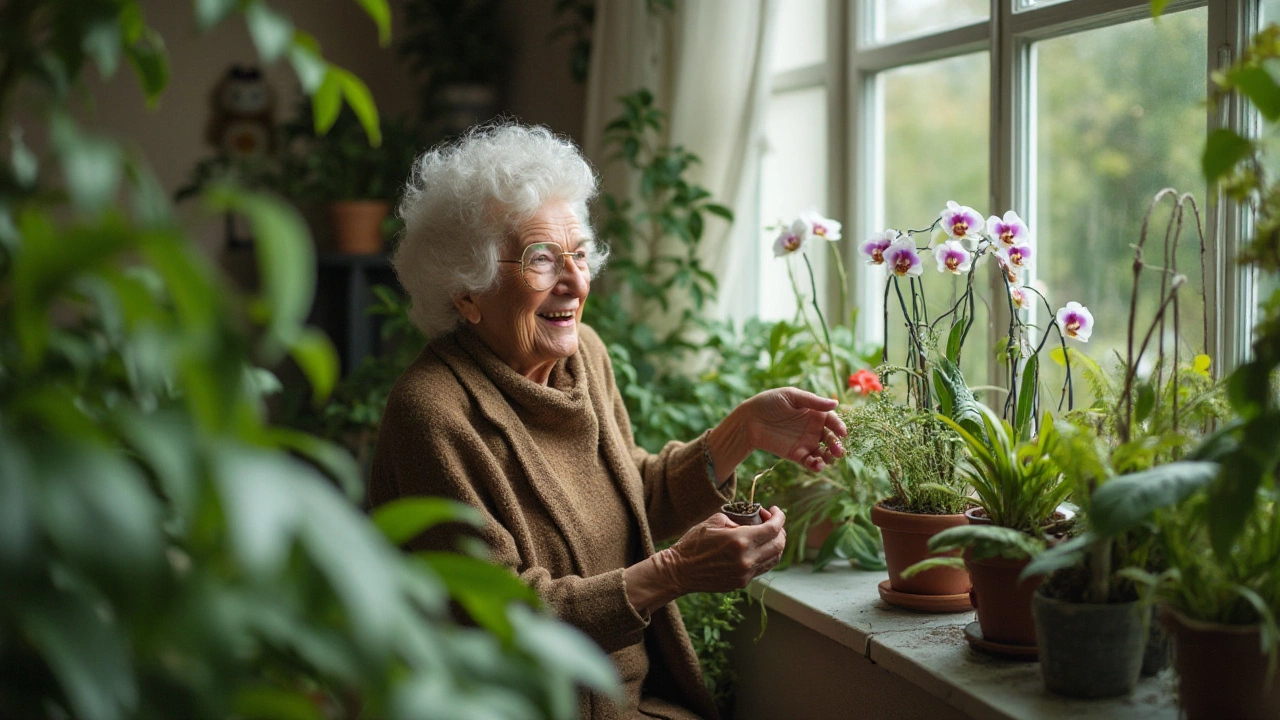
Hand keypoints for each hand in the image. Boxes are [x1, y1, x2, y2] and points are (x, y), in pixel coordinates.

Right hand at [655, 506, 786, 593]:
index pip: (773, 529)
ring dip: (776, 543)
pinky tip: (758, 547)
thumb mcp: (713, 522)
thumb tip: (754, 520)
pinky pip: (763, 567)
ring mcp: (745, 573)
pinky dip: (767, 555)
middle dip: (780, 530)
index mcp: (739, 540)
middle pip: (779, 544)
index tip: (775, 510)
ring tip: (767, 534)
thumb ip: (738, 519)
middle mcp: (746, 559)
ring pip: (774, 558)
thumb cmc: (693, 543)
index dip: (779, 517)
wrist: (680, 571)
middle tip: (770, 521)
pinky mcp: (742, 582)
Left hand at [742, 387, 846, 472]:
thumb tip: (836, 403)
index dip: (839, 426)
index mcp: (815, 412)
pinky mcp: (797, 455)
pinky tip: (817, 465)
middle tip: (837, 451)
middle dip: (836, 445)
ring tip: (827, 459)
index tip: (843, 433)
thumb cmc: (770, 402)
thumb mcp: (792, 396)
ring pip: (824, 452)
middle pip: (831, 438)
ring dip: (829, 457)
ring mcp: (806, 442)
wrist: (749, 419)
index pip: (832, 420)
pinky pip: (811, 462)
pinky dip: (816, 466)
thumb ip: (813, 401)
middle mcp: (814, 428)